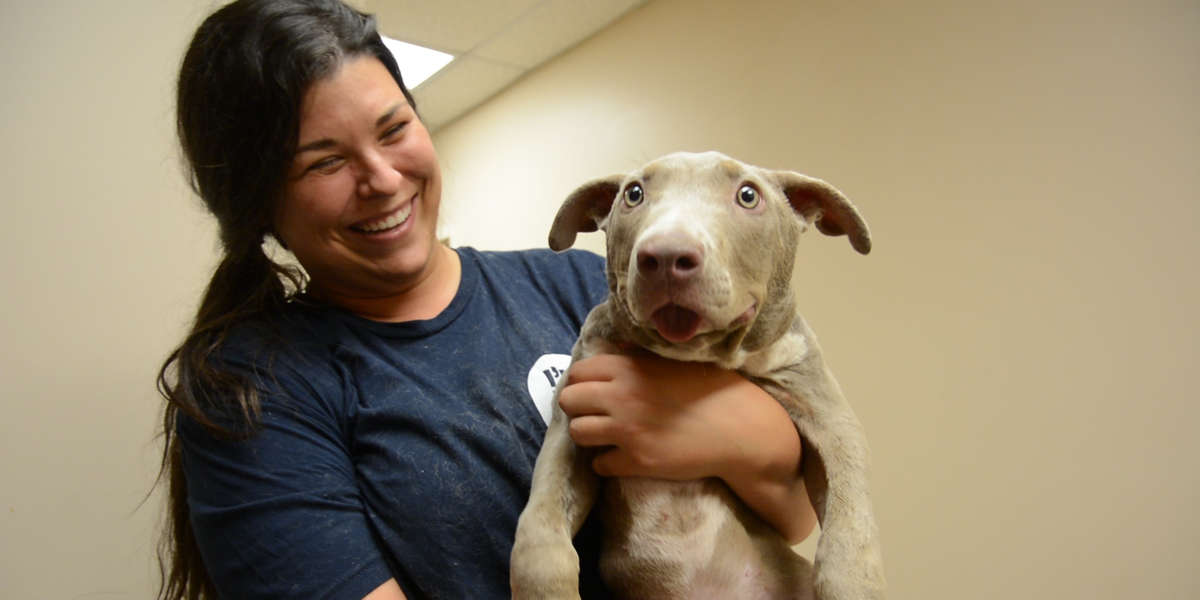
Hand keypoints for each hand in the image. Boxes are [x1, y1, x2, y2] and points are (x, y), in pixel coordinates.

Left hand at [557, 352, 815, 541]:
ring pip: (577, 434)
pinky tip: (623, 457)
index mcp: (628, 368)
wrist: (741, 427)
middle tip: (597, 414)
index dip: (582, 382)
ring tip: (607, 436)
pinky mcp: (638, 461)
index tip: (594, 391)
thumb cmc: (711, 388)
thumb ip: (635, 354)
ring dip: (589, 435)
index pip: (578, 372)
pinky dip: (608, 463)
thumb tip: (608, 348)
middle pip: (568, 401)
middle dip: (578, 408)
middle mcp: (621, 397)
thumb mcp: (671, 361)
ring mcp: (627, 431)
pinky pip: (600, 465)